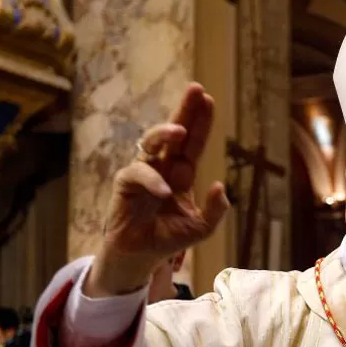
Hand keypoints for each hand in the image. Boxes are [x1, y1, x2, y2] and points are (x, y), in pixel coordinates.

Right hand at [88, 83, 230, 296]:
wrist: (142, 256)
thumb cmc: (169, 237)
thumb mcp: (201, 228)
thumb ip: (215, 210)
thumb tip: (220, 186)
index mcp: (182, 172)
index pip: (194, 142)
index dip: (201, 122)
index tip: (209, 99)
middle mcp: (163, 166)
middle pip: (174, 132)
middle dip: (185, 111)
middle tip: (196, 90)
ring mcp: (143, 172)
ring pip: (151, 143)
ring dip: (164, 133)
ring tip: (179, 129)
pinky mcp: (125, 184)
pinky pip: (137, 174)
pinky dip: (152, 181)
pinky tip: (165, 191)